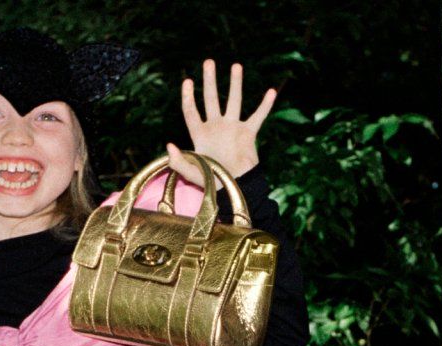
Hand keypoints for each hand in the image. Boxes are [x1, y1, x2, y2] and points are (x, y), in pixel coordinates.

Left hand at [166, 59, 277, 184]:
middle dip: (210, 80)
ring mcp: (233, 128)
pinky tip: (271, 91)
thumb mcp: (191, 173)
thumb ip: (178, 162)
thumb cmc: (213, 182)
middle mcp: (216, 127)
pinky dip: (265, 105)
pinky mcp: (248, 134)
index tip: (188, 81)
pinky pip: (258, 116)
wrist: (237, 188)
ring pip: (234, 101)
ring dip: (236, 84)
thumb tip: (169, 144)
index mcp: (201, 134)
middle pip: (212, 99)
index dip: (188, 97)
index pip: (191, 111)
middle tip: (209, 62)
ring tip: (236, 66)